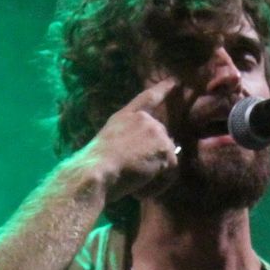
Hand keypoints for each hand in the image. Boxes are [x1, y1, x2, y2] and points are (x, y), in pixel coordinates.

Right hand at [82, 78, 180, 201]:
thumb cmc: (94, 167)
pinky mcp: (165, 149)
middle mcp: (143, 120)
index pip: (147, 98)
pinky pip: (170, 174)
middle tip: (132, 178)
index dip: (162, 89)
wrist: (96, 172)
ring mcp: (156, 132)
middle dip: (153, 163)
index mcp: (125, 117)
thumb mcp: (108, 146)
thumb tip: (150, 158)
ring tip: (133, 183)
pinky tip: (139, 188)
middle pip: (162, 142)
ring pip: (167, 160)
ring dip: (153, 177)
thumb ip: (129, 143)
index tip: (175, 81)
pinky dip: (157, 186)